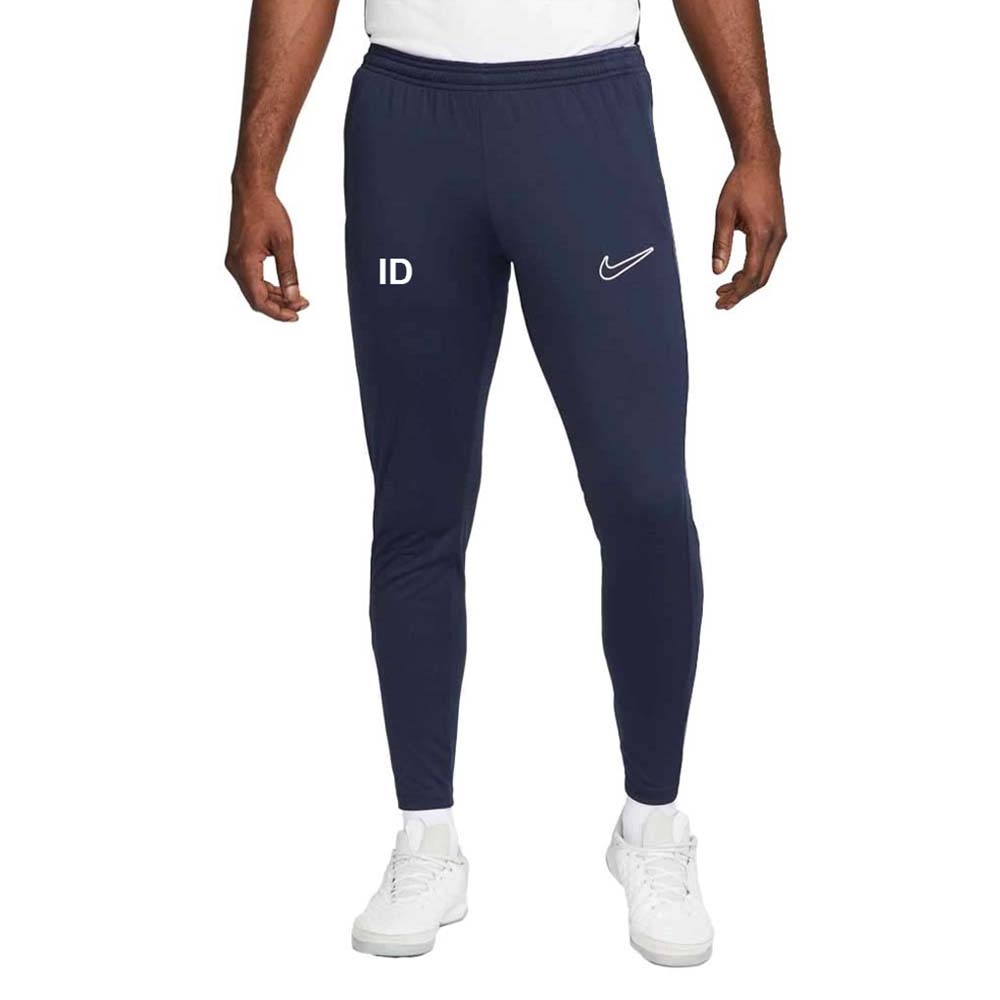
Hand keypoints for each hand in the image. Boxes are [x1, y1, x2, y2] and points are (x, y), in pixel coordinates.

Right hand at [226, 184, 308, 320]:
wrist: (251, 191)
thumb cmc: (267, 211)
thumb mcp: (284, 244)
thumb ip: (289, 273)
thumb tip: (294, 298)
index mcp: (244, 263)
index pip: (259, 300)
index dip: (278, 312)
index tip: (296, 315)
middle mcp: (235, 265)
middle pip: (256, 299)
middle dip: (279, 306)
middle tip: (302, 306)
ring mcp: (234, 262)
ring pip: (254, 291)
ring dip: (275, 298)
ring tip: (297, 298)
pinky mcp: (238, 258)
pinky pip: (252, 280)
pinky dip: (268, 287)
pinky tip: (284, 288)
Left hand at [712, 158, 785, 309]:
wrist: (761, 164)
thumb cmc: (741, 184)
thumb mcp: (723, 214)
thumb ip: (720, 244)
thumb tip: (716, 272)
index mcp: (763, 233)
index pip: (752, 274)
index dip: (737, 292)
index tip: (721, 302)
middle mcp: (776, 237)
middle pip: (761, 278)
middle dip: (741, 293)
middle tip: (720, 302)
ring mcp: (780, 235)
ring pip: (765, 271)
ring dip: (746, 284)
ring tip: (724, 291)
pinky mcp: (779, 232)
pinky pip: (767, 260)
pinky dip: (753, 272)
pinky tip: (736, 275)